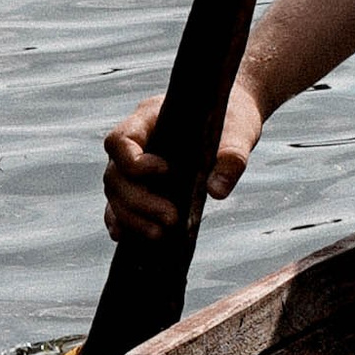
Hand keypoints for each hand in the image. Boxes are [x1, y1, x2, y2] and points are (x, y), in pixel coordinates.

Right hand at [102, 78, 264, 242]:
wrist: (232, 117)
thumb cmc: (232, 118)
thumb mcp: (239, 132)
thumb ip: (231, 157)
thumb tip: (216, 191)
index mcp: (148, 117)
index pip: (120, 140)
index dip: (133, 161)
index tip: (167, 171)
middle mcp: (135, 142)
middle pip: (115, 174)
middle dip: (139, 201)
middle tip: (171, 218)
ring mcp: (134, 164)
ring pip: (115, 193)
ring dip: (132, 217)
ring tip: (160, 233)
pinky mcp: (142, 184)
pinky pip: (118, 204)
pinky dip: (121, 220)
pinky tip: (128, 237)